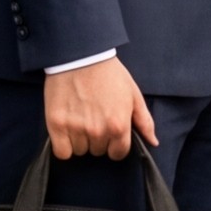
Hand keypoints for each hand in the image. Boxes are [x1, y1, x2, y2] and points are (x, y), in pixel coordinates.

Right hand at [42, 50, 157, 165]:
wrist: (81, 56)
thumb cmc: (109, 74)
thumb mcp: (133, 94)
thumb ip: (144, 121)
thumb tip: (153, 141)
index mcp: (119, 125)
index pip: (118, 154)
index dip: (115, 145)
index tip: (110, 133)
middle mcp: (98, 131)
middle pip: (98, 151)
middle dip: (98, 139)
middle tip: (94, 118)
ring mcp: (76, 129)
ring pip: (80, 151)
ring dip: (80, 140)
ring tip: (80, 119)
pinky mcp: (57, 125)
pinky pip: (62, 152)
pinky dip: (64, 145)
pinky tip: (67, 130)